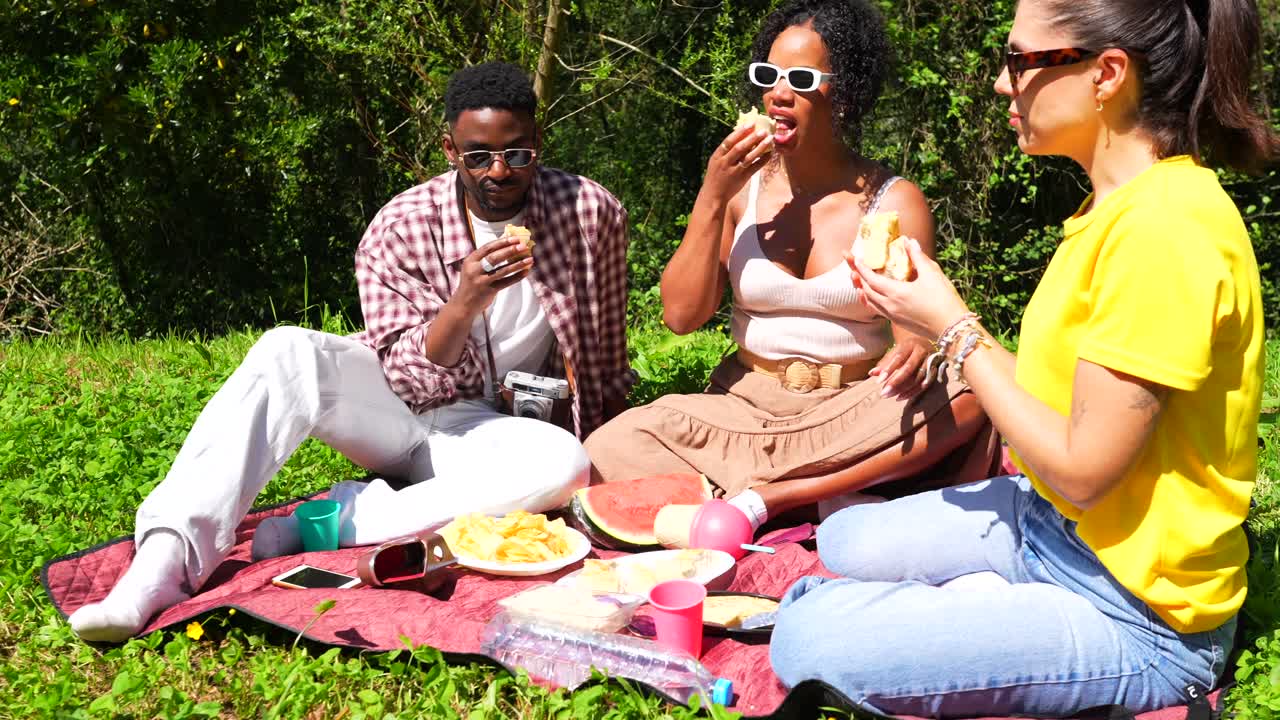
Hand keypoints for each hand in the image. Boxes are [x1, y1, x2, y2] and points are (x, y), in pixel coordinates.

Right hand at [451, 235, 532, 318]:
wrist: (463, 304)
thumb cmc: (472, 282)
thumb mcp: (474, 267)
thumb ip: (486, 256)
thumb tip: (505, 241)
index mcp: (470, 260)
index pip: (487, 248)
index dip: (502, 242)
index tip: (515, 238)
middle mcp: (474, 270)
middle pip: (494, 257)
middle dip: (510, 250)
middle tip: (524, 246)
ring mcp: (481, 281)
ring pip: (503, 270)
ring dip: (518, 264)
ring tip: (530, 258)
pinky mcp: (489, 291)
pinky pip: (506, 282)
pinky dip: (517, 276)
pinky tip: (526, 271)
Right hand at [699, 126, 773, 204]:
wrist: (713, 196)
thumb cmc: (716, 176)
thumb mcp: (716, 161)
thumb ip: (726, 151)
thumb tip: (741, 135)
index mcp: (717, 156)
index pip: (729, 141)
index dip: (740, 131)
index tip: (750, 123)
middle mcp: (725, 163)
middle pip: (740, 148)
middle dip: (752, 138)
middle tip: (763, 130)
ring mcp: (734, 171)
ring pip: (749, 157)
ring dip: (760, 147)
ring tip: (769, 139)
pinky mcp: (742, 178)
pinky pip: (755, 167)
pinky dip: (763, 160)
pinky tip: (769, 153)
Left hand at [845, 237, 969, 339]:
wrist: (952, 328)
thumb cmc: (944, 300)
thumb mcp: (932, 274)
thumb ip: (918, 257)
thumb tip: (909, 241)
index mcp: (895, 293)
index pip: (871, 279)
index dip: (861, 268)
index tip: (854, 258)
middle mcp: (889, 306)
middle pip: (866, 290)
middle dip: (858, 277)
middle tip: (852, 266)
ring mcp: (892, 316)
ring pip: (870, 302)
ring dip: (862, 290)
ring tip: (858, 280)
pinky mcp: (898, 322)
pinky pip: (877, 310)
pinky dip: (870, 301)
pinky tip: (872, 297)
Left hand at [870, 333, 931, 400]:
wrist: (928, 344)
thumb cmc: (907, 350)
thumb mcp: (896, 351)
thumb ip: (885, 362)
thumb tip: (871, 373)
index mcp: (910, 344)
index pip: (898, 358)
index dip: (888, 370)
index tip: (878, 381)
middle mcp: (922, 351)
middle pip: (909, 369)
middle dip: (896, 382)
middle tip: (884, 393)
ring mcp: (931, 360)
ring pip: (918, 378)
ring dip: (904, 389)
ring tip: (891, 396)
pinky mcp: (936, 370)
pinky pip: (925, 384)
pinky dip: (913, 392)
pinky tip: (901, 397)